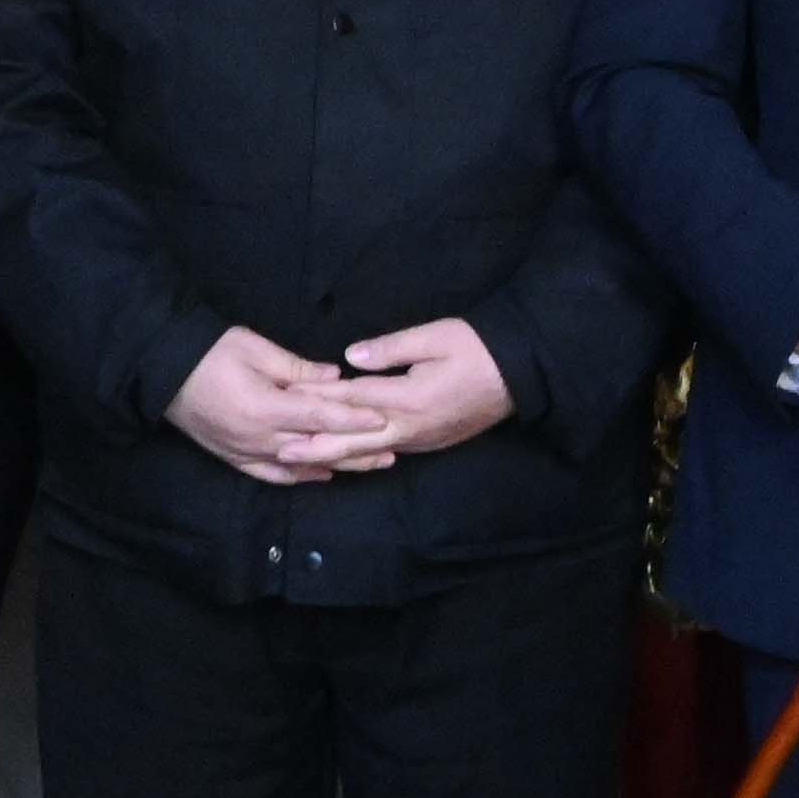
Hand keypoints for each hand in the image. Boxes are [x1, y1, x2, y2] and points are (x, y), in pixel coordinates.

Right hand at [168, 327, 393, 486]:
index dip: (354, 419)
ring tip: (366, 467)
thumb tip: (335, 378)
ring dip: (334, 466)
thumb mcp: (256, 349)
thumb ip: (297, 369)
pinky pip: (270, 474)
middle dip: (355, 451)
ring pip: (298, 466)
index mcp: (265, 408)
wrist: (164, 370)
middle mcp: (257, 438)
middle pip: (316, 448)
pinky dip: (297, 477)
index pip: (320, 416)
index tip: (383, 419)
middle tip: (390, 453)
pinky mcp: (232, 457)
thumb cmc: (211, 352)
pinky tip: (319, 476)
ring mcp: (244, 452)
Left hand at [297, 317, 511, 470]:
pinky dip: (361, 456)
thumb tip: (351, 356)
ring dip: (334, 455)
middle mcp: (409, 427)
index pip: (353, 399)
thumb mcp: (434, 337)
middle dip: (315, 444)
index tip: (287, 401)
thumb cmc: (476, 348)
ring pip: (369, 452)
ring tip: (302, 460)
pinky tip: (345, 458)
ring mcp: (420, 440)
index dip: (318, 399)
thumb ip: (391, 348)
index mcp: (407, 398)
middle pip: (354, 439)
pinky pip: (388, 452)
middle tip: (279, 451)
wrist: (519, 373)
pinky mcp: (430, 443)